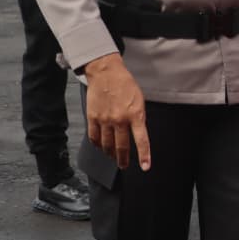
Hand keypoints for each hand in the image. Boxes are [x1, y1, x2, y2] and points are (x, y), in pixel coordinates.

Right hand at [84, 53, 149, 170]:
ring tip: (113, 157)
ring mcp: (105, 120)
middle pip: (121, 146)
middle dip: (123, 159)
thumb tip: (137, 133)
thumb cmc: (125, 85)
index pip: (142, 140)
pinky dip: (97, 145)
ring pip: (107, 145)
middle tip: (124, 166)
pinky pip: (94, 137)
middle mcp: (120, 119)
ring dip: (110, 154)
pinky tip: (100, 147)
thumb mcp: (139, 101)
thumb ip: (138, 118)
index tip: (145, 166)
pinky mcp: (92, 118)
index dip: (144, 155)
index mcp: (135, 114)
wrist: (106, 73)